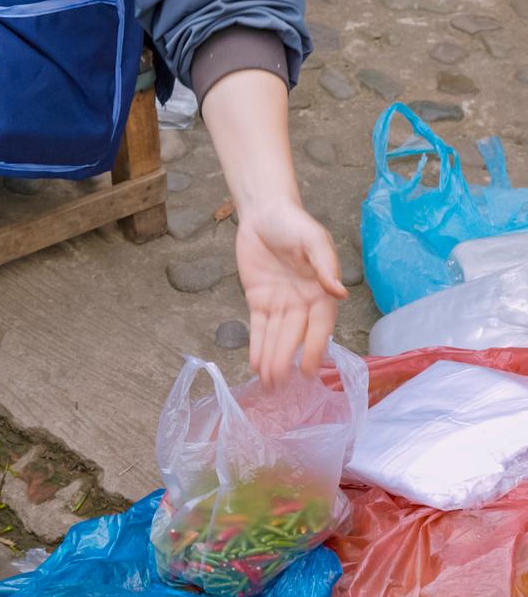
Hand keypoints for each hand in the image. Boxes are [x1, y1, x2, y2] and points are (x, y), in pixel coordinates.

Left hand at [234, 200, 346, 389]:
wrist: (264, 212)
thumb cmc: (296, 224)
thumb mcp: (314, 239)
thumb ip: (325, 265)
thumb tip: (340, 291)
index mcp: (321, 293)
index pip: (318, 327)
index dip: (312, 348)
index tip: (307, 370)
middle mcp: (302, 303)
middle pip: (293, 336)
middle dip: (285, 360)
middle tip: (278, 385)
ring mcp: (280, 303)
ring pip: (275, 336)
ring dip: (271, 359)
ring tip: (267, 383)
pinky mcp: (258, 299)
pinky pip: (258, 326)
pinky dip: (256, 345)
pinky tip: (255, 364)